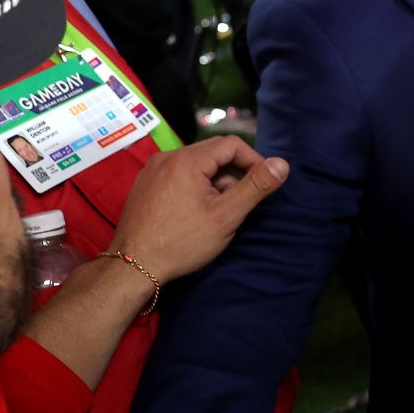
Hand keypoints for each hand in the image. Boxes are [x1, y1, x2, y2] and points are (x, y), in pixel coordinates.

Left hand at [110, 136, 288, 283]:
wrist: (131, 268)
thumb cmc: (182, 242)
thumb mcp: (226, 215)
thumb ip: (256, 186)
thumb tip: (282, 164)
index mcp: (187, 160)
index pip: (232, 144)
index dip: (253, 161)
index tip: (261, 185)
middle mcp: (166, 158)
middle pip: (212, 152)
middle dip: (233, 172)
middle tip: (240, 201)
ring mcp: (151, 171)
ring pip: (195, 164)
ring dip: (214, 180)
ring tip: (217, 210)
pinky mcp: (143, 185)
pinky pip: (177, 174)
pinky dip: (194, 185)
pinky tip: (194, 212)